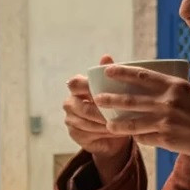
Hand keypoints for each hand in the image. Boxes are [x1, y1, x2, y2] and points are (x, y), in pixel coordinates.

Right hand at [64, 54, 131, 179]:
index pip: (74, 83)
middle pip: (78, 105)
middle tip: (114, 113)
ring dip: (102, 123)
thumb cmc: (114, 107)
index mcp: (77, 88)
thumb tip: (106, 56)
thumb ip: (109, 74)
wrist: (114, 132)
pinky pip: (86, 134)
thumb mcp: (114, 90)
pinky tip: (113, 132)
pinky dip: (101, 133)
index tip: (101, 93)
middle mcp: (70, 103)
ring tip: (119, 124)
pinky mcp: (74, 133)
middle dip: (97, 111)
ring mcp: (70, 119)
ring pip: (84, 121)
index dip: (84, 87)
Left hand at [91, 64, 189, 189]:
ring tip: (107, 124)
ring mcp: (165, 121)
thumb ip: (166, 88)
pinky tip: (133, 136)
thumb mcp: (187, 91)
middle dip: (110, 99)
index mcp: (173, 86)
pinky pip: (144, 137)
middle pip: (131, 100)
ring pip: (133, 122)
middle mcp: (167, 102)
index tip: (108, 70)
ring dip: (117, 123)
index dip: (122, 72)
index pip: (142, 76)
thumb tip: (142, 83)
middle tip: (97, 98)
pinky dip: (138, 136)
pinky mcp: (165, 138)